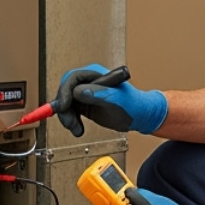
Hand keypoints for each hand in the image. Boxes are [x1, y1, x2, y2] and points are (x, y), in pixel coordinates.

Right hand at [51, 63, 167, 136]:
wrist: (140, 116)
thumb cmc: (133, 105)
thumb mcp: (116, 99)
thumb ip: (98, 94)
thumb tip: (78, 91)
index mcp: (96, 74)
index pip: (73, 78)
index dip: (65, 92)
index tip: (64, 106)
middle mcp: (88, 82)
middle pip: (66, 91)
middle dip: (64, 107)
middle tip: (69, 123)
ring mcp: (85, 93)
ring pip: (66, 103)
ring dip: (67, 117)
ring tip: (76, 130)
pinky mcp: (85, 104)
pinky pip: (70, 111)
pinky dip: (71, 121)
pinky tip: (77, 129)